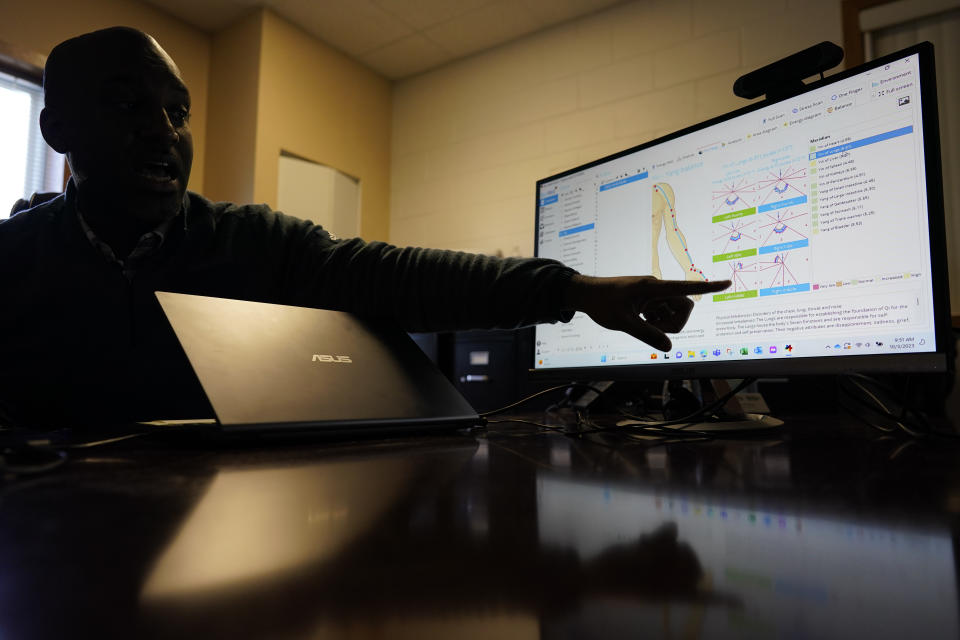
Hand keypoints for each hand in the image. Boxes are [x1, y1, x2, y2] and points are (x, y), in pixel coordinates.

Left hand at [563, 275, 730, 350]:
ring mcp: (652, 295)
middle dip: (675, 323)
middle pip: (683, 306)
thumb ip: (646, 335)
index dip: (707, 287)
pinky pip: (663, 313)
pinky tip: (640, 321)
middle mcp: (656, 289)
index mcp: (652, 287)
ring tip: (642, 324)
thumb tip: (668, 348)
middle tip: (654, 330)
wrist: (586, 294)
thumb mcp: (623, 323)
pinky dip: (656, 322)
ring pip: (673, 312)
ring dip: (664, 324)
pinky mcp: (648, 301)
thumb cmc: (602, 303)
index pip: (685, 287)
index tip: (727, 283)